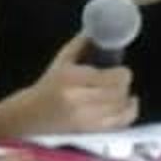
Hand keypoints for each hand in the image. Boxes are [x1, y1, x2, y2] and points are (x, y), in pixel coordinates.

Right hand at [15, 33, 137, 133]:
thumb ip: (81, 45)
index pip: (111, 78)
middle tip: (118, 78)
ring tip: (120, 90)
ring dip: (125, 97)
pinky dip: (130, 112)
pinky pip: (120, 122)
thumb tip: (99, 30)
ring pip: (121, 107)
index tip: (119, 68)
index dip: (122, 72)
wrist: (31, 116)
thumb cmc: (47, 85)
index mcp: (71, 78)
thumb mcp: (61, 61)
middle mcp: (79, 100)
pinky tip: (130, 103)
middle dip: (123, 83)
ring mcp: (86, 118)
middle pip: (118, 92)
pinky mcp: (90, 130)